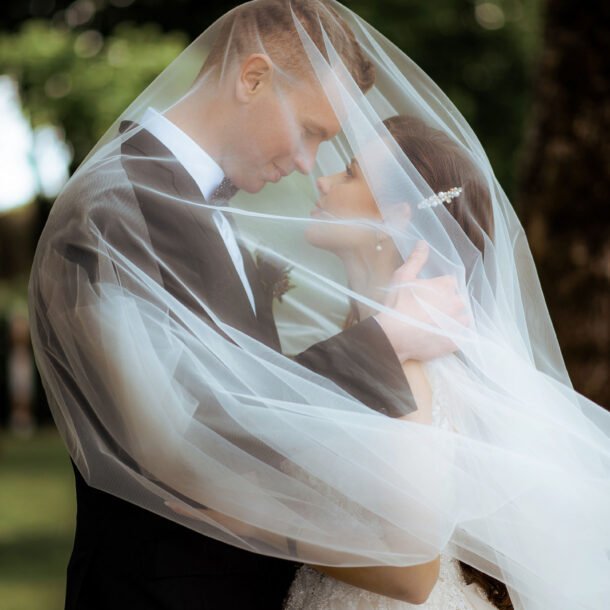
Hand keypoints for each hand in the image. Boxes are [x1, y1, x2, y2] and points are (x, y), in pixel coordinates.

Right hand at [374, 241, 468, 361]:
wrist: (394, 336)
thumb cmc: (398, 304)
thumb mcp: (403, 277)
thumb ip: (416, 259)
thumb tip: (423, 242)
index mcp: (446, 286)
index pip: (449, 282)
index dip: (438, 287)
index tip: (427, 293)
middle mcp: (457, 303)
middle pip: (457, 299)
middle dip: (447, 303)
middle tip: (428, 310)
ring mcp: (458, 324)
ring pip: (461, 318)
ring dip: (453, 319)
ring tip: (435, 324)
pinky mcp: (455, 342)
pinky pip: (460, 337)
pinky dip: (454, 336)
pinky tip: (440, 337)